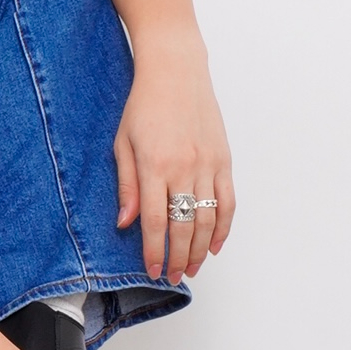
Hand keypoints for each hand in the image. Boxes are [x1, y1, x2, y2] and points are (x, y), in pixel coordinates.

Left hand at [114, 36, 234, 283]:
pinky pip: (228, 201)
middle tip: (173, 277)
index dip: (154, 250)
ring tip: (192, 268)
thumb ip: (126, 184)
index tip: (153, 271)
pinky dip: (225, 226)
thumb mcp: (122, 143)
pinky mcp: (224, 159)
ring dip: (201, 248)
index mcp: (154, 165)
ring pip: (209, 219)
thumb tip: (124, 223)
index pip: (154, 221)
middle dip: (178, 257)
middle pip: (184, 226)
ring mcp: (208, 165)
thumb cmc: (142, 106)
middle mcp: (184, 168)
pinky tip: (216, 244)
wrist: (176, 72)